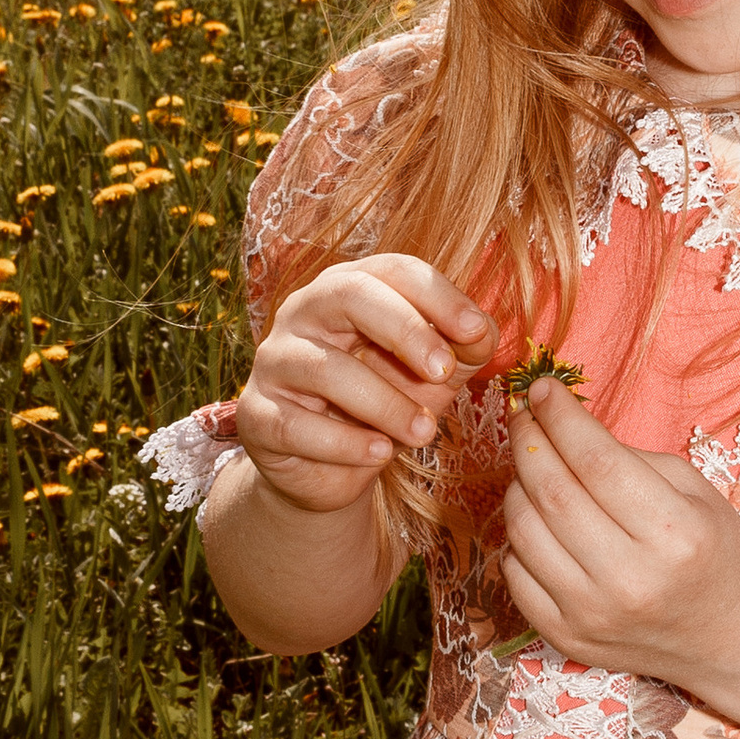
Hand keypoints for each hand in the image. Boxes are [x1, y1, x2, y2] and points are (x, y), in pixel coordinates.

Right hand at [234, 257, 496, 515]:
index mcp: (349, 288)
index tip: (474, 330)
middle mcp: (303, 312)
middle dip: (404, 330)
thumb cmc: (386, 402)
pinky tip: (380, 454)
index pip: (392, 269)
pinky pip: (297, 425)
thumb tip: (484, 330)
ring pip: (325, 368)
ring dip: (385, 403)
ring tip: (424, 433)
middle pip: (348, 295)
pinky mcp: (256, 414)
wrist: (333, 469)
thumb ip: (464, 347)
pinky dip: (346, 443)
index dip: (436, 295)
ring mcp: (274, 361)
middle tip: (444, 372)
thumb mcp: (435, 374)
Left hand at [501, 376, 739, 688]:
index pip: (597, 459)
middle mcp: (630, 579)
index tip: (543, 390)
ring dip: (517, 486)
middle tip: (526, 418)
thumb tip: (560, 424)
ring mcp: (593, 614)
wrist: (731, 638)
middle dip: (529, 441)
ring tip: (533, 468)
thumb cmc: (717, 554)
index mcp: (674, 534)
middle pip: (552, 492)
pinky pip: (514, 573)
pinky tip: (539, 521)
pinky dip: (517, 538)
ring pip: (522, 530)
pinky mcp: (567, 637)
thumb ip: (629, 458)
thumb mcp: (695, 492)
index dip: (561, 416)